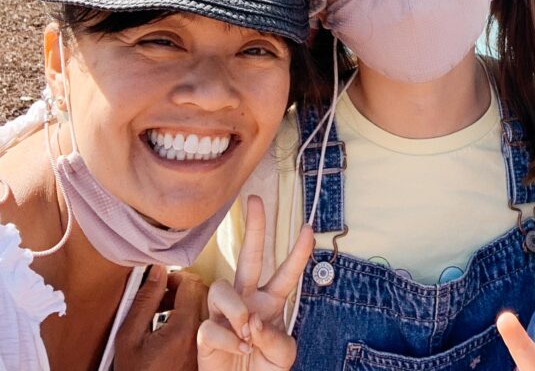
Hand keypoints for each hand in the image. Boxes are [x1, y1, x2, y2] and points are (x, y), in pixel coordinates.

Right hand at [114, 266, 207, 370]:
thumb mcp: (128, 337)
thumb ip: (144, 301)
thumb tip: (156, 270)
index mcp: (183, 326)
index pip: (192, 283)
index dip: (175, 277)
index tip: (159, 283)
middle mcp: (201, 332)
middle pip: (201, 292)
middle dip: (181, 288)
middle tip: (159, 296)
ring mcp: (205, 342)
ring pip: (204, 306)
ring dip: (186, 301)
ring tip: (161, 311)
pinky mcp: (204, 350)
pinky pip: (204, 322)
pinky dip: (190, 316)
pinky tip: (169, 326)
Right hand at [197, 196, 314, 370]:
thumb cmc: (264, 369)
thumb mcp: (283, 356)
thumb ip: (275, 338)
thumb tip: (251, 322)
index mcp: (272, 303)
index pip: (286, 273)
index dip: (298, 252)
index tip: (309, 229)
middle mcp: (248, 301)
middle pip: (250, 257)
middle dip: (254, 228)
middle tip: (256, 200)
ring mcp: (225, 315)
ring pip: (222, 288)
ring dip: (236, 309)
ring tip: (245, 331)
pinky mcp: (206, 333)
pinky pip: (212, 326)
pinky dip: (228, 340)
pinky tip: (238, 350)